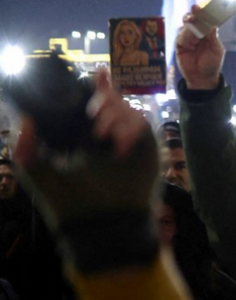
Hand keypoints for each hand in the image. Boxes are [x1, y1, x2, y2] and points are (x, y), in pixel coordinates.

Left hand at [13, 70, 157, 229]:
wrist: (97, 225)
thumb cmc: (67, 201)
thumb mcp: (37, 172)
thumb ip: (25, 147)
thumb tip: (25, 117)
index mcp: (82, 136)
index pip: (91, 103)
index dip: (96, 86)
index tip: (97, 74)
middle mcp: (107, 135)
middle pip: (112, 99)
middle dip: (103, 98)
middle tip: (93, 113)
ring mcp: (128, 141)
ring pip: (129, 109)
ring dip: (115, 115)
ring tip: (103, 135)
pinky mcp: (146, 150)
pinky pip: (143, 125)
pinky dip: (130, 131)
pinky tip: (119, 147)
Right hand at [175, 5, 225, 90]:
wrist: (202, 78)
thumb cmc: (212, 64)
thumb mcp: (216, 50)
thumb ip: (213, 38)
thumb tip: (213, 25)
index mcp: (207, 34)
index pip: (204, 20)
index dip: (201, 13)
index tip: (199, 7)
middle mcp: (197, 35)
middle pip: (192, 21)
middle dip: (192, 16)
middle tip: (193, 12)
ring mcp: (188, 40)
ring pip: (185, 28)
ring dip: (189, 30)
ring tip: (195, 40)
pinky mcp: (180, 47)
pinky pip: (179, 38)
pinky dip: (184, 39)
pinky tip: (189, 45)